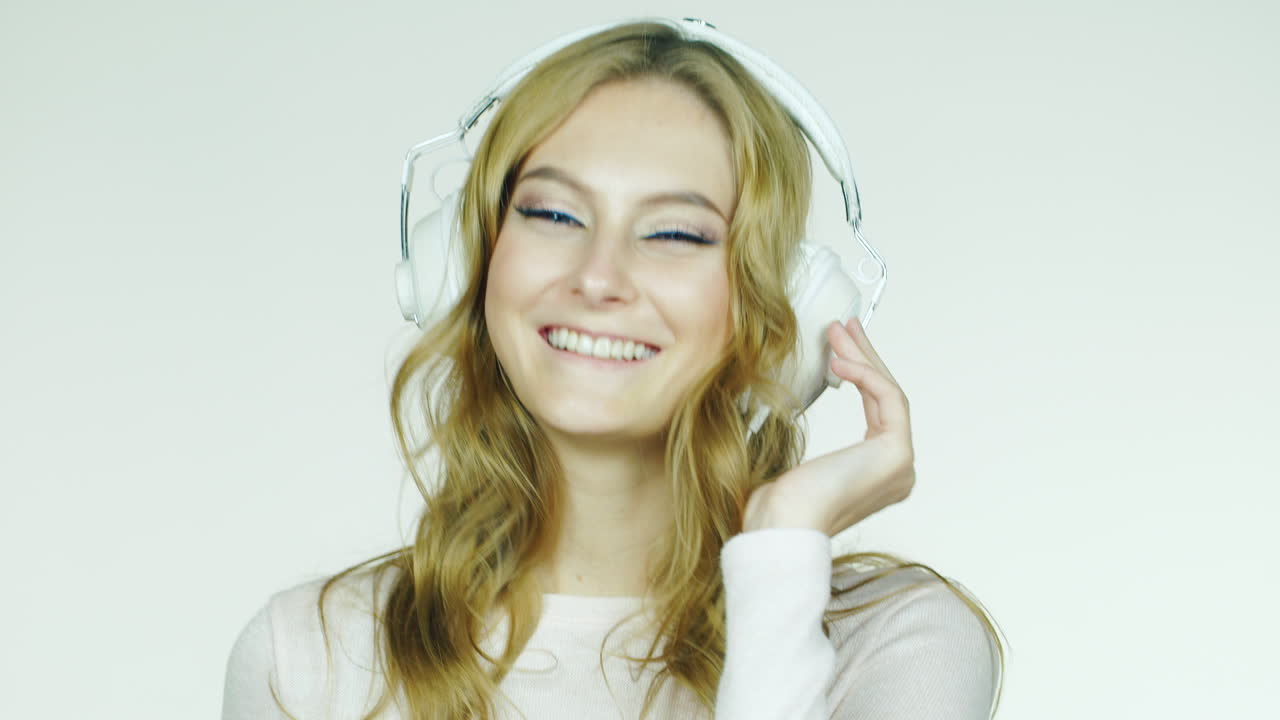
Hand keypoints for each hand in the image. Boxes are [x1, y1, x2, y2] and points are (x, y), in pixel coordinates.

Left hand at [742, 317, 915, 535]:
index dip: (860, 373)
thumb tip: (785, 409)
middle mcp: (896, 472)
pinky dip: (865, 374)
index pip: (875, 410)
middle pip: (885, 398)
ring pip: (888, 393)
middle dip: (864, 357)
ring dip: (862, 357)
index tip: (838, 347)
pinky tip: (838, 361)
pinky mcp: (897, 454)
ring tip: (838, 331)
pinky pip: (888, 399)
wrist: (782, 525)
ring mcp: (901, 465)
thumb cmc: (778, 505)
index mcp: (875, 474)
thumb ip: (805, 440)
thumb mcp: (793, 463)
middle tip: (845, 326)